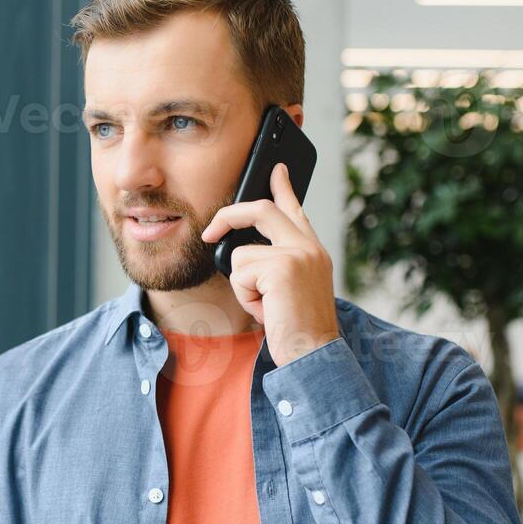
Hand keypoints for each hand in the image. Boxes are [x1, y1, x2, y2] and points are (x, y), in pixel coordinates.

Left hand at [200, 162, 340, 367]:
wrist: (313, 353)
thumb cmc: (297, 328)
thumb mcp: (288, 290)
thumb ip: (275, 264)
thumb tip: (241, 249)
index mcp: (313, 251)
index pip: (295, 210)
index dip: (284, 188)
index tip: (277, 170)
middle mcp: (309, 247)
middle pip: (260, 211)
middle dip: (227, 217)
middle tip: (209, 233)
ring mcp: (298, 254)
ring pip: (241, 254)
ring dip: (243, 286)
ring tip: (266, 305)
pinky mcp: (282, 267)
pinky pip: (240, 273)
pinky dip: (245, 297)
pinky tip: (267, 310)